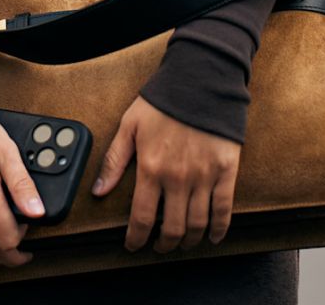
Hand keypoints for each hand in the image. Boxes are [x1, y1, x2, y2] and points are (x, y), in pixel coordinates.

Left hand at [90, 96, 241, 252]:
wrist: (201, 78)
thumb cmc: (163, 99)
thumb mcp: (130, 124)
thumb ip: (114, 160)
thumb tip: (98, 191)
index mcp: (151, 167)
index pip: (141, 218)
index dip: (135, 239)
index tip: (133, 245)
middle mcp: (178, 177)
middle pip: (171, 228)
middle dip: (163, 244)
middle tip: (159, 247)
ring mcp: (204, 176)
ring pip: (197, 224)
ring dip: (188, 240)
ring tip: (182, 242)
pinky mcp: (226, 171)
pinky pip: (224, 210)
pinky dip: (219, 229)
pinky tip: (213, 237)